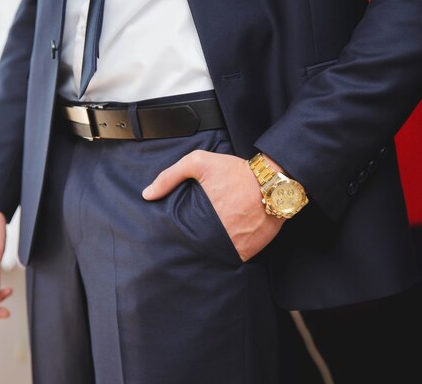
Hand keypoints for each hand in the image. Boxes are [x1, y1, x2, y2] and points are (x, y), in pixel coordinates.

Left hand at [142, 150, 284, 261]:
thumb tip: (147, 194)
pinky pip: (232, 260)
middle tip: (186, 243)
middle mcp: (215, 237)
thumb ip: (170, 176)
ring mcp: (233, 248)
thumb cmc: (235, 172)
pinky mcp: (248, 253)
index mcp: (199, 219)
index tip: (169, 237)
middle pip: (193, 250)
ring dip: (207, 253)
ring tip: (203, 245)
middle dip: (188, 247)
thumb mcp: (199, 162)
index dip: (173, 238)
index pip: (178, 237)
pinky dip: (226, 255)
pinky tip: (222, 246)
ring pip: (212, 258)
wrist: (274, 182)